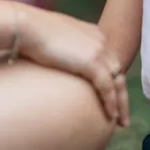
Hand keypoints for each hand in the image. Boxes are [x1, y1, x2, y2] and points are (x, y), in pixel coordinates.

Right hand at [16, 6, 128, 126]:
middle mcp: (101, 42)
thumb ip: (66, 48)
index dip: (113, 80)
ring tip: (120, 122)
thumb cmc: (33, 32)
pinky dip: (111, 103)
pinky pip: (107, 87)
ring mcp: (99, 51)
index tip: (112, 97)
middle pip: (118, 72)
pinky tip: (111, 116)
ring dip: (121, 104)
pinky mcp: (92, 62)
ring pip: (118, 82)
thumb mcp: (57, 38)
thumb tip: (59, 59)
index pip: (110, 61)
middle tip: (122, 116)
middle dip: (121, 95)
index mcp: (95, 34)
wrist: (28, 27)